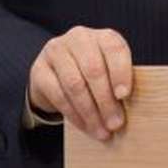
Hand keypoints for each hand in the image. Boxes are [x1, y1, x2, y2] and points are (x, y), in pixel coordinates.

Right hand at [28, 26, 132, 141]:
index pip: (114, 47)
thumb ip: (118, 84)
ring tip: (101, 131)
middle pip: (93, 69)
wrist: (56, 74)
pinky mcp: (39, 69)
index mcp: (102, 36)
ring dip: (90, 112)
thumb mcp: (108, 72)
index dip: (121, 71)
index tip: (124, 95)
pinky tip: (84, 126)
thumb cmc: (91, 75)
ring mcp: (56, 51)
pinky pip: (58, 94)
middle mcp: (79, 37)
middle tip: (115, 124)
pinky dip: (74, 114)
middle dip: (106, 101)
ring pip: (75, 84)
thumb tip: (128, 112)